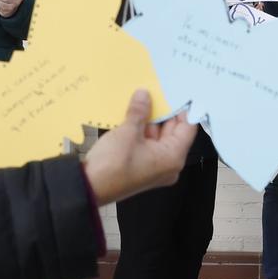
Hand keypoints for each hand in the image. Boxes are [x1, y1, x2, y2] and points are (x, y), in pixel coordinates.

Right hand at [83, 89, 198, 205]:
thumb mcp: (127, 132)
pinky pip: (147, 144)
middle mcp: (168, 164)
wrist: (89, 188)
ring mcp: (154, 166)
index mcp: (173, 157)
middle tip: (155, 90)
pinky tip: (133, 114)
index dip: (182, 109)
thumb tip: (144, 93)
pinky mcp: (141, 166)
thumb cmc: (113, 164)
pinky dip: (141, 130)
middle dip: (163, 112)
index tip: (175, 92)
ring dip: (149, 120)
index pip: (187, 128)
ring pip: (158, 137)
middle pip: (173, 132)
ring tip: (141, 98)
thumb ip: (139, 111)